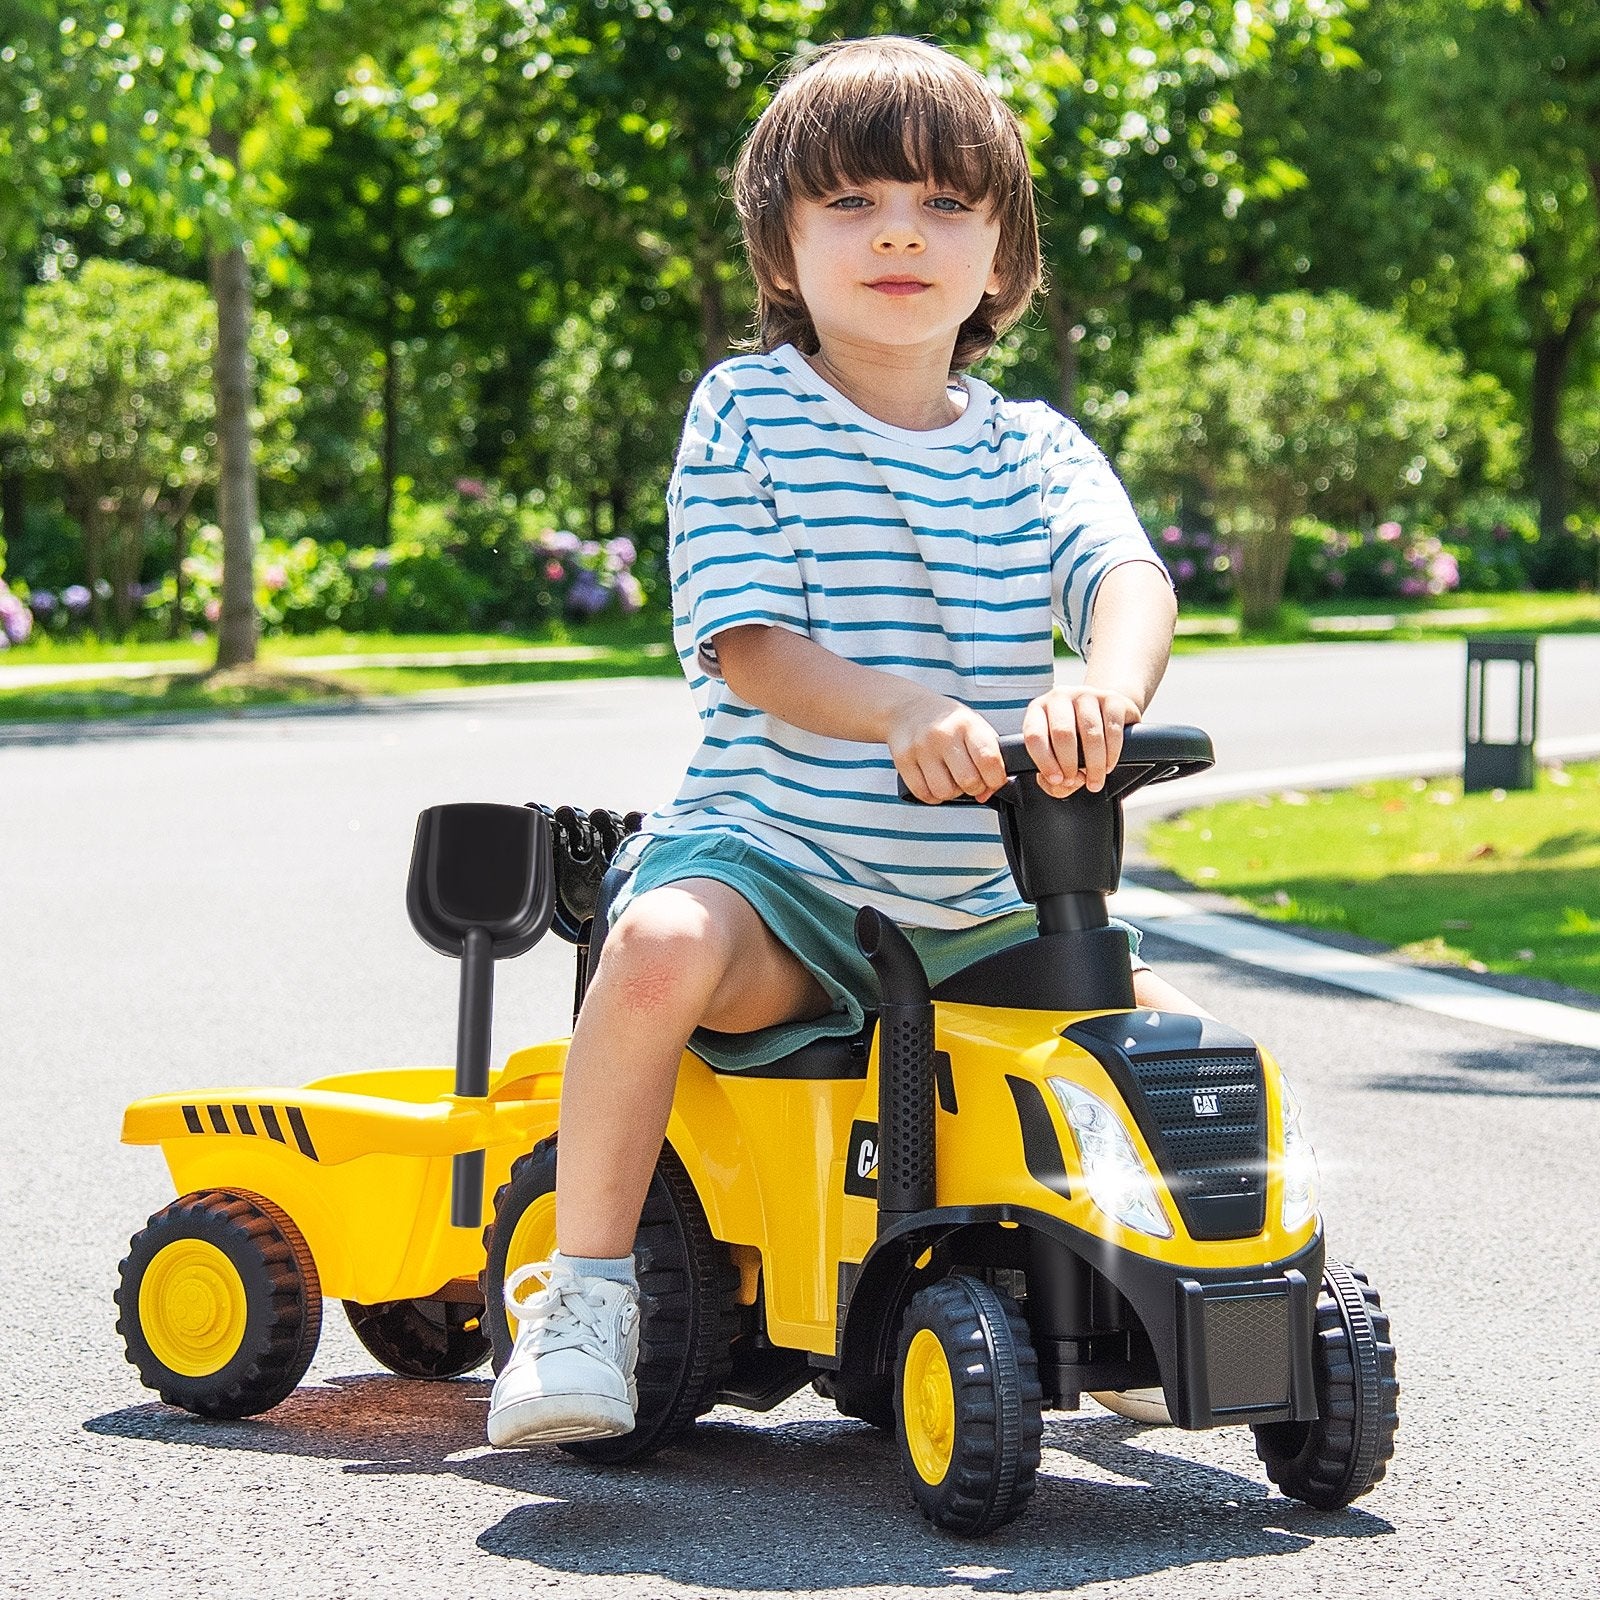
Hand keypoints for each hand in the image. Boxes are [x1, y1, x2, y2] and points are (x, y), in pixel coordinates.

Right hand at [886, 692, 1005, 803]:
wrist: (908, 708)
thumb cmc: (946, 720)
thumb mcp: (974, 727)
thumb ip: (988, 756)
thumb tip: (987, 793)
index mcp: (967, 724)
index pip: (989, 760)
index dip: (996, 779)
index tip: (994, 781)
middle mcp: (943, 734)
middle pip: (968, 781)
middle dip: (974, 788)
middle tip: (970, 779)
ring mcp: (921, 748)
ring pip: (944, 792)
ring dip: (952, 792)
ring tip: (950, 779)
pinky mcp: (903, 760)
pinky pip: (923, 794)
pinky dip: (932, 795)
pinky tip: (934, 781)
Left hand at [1022, 686, 1143, 796]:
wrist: (1105, 714)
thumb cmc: (1075, 740)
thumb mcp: (1057, 758)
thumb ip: (1053, 779)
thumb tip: (1070, 781)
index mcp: (1038, 710)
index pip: (1034, 735)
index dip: (1045, 762)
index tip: (1057, 780)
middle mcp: (1060, 697)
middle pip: (1063, 734)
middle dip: (1070, 764)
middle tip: (1077, 781)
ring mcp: (1086, 694)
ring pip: (1091, 734)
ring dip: (1094, 764)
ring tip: (1095, 780)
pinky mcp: (1112, 698)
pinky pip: (1113, 730)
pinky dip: (1112, 753)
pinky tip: (1109, 765)